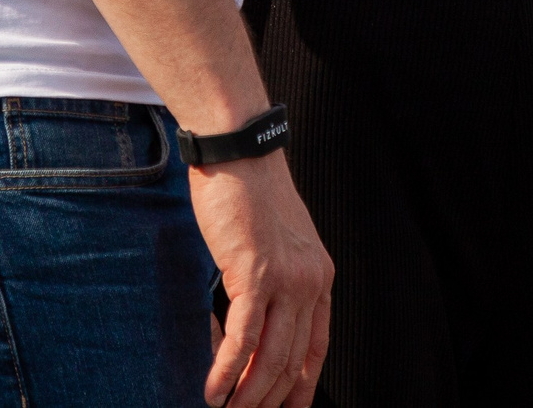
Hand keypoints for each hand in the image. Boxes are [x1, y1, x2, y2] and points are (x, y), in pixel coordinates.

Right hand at [190, 154, 332, 407]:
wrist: (238, 150)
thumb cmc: (248, 191)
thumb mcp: (276, 240)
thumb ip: (275, 278)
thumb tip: (254, 314)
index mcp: (319, 275)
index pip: (316, 348)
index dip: (301, 388)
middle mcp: (310, 282)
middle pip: (292, 361)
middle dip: (267, 400)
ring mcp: (286, 280)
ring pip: (270, 359)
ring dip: (246, 396)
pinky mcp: (254, 275)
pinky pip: (242, 339)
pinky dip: (227, 371)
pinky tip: (213, 391)